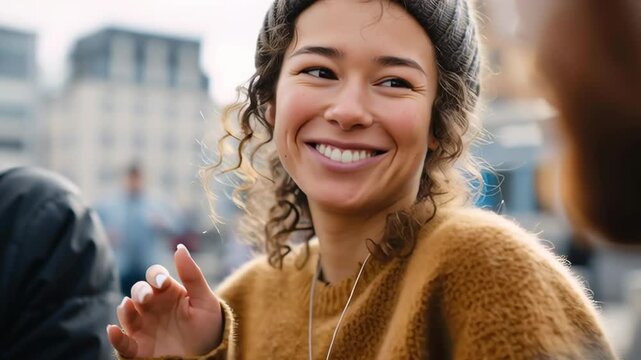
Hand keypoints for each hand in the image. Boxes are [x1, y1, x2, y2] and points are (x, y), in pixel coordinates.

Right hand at [107, 244, 222, 357]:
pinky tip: (112, 330)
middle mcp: (152, 307)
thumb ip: (192, 275)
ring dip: (125, 309)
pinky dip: (115, 337)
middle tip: (147, 298)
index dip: (155, 275)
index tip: (161, 282)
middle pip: (138, 291)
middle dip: (140, 291)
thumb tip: (179, 247)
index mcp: (168, 292)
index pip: (155, 276)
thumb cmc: (208, 326)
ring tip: (128, 306)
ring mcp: (143, 326)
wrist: (209, 356)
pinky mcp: (138, 348)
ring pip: (126, 313)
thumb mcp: (204, 301)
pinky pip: (122, 343)